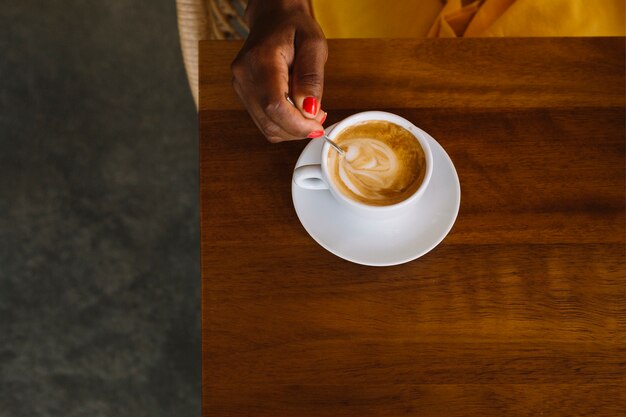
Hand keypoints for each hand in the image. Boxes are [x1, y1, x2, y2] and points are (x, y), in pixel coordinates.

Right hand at [231, 0, 327, 142]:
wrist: (273, 18)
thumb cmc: (294, 27)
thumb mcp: (313, 44)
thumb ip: (311, 78)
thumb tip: (310, 111)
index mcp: (260, 60)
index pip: (275, 106)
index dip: (298, 124)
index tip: (318, 126)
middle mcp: (244, 76)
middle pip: (270, 122)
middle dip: (298, 129)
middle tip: (319, 118)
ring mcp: (240, 87)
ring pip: (267, 127)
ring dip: (292, 128)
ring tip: (309, 112)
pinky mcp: (243, 95)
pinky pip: (264, 122)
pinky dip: (284, 124)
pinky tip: (296, 110)